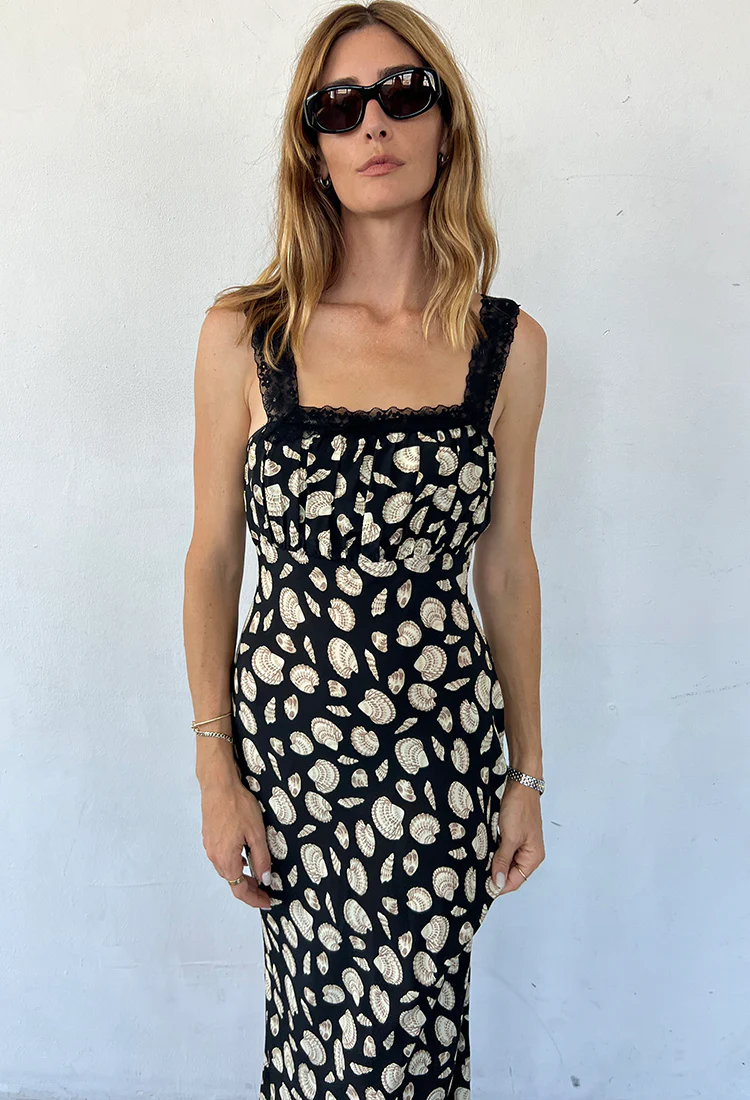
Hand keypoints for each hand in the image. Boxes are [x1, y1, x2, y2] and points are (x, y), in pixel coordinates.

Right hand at [199, 776, 272, 908]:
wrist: (219, 786)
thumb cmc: (237, 806)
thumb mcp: (256, 833)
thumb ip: (261, 859)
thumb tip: (265, 879)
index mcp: (226, 858)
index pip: (240, 889)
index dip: (254, 899)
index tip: (267, 900)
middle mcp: (215, 856)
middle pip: (232, 882)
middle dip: (250, 889)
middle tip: (266, 890)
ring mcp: (210, 847)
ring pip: (227, 870)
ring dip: (241, 876)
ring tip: (258, 874)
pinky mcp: (209, 838)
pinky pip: (222, 858)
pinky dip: (234, 863)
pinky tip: (244, 856)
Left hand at [491, 778, 544, 893]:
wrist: (521, 784)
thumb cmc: (520, 807)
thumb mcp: (510, 837)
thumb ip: (503, 860)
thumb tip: (498, 882)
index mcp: (533, 857)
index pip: (515, 881)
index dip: (499, 885)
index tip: (482, 886)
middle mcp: (530, 853)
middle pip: (511, 873)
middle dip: (495, 874)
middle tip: (477, 875)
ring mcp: (522, 844)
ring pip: (506, 862)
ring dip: (494, 862)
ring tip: (480, 863)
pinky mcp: (514, 835)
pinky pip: (504, 850)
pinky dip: (495, 852)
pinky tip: (485, 851)